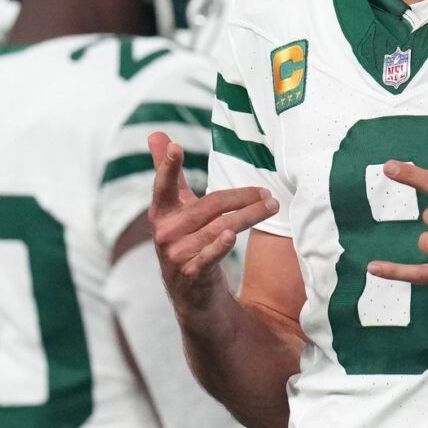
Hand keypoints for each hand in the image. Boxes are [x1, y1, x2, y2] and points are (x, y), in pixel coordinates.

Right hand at [147, 131, 276, 313]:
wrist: (190, 294)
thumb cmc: (185, 239)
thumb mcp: (175, 207)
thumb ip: (168, 173)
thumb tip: (156, 133)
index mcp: (161, 213)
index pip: (164, 185)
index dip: (169, 166)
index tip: (176, 147)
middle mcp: (165, 233)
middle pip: (210, 206)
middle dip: (242, 197)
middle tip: (267, 192)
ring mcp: (177, 255)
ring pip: (219, 228)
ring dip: (249, 216)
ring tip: (271, 206)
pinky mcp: (191, 275)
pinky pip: (209, 257)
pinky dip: (219, 246)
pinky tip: (231, 236)